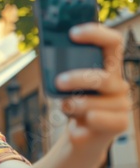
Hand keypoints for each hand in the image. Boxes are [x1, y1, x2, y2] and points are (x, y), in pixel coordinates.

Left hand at [56, 23, 131, 148]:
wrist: (82, 134)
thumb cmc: (74, 103)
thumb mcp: (65, 85)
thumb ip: (60, 69)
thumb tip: (45, 54)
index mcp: (108, 67)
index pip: (112, 42)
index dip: (95, 33)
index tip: (73, 33)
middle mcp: (118, 84)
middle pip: (104, 77)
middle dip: (79, 79)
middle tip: (59, 82)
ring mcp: (121, 104)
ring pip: (98, 102)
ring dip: (76, 105)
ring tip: (65, 107)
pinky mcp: (119, 123)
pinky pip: (102, 121)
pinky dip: (85, 125)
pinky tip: (75, 130)